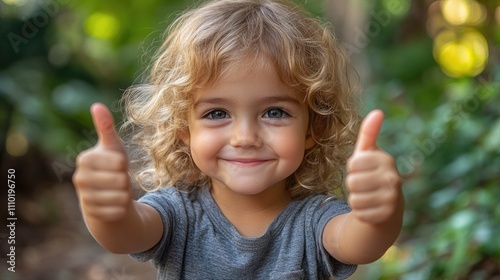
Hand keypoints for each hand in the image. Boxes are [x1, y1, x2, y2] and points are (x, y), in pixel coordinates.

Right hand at [72, 103, 131, 221]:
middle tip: (118, 180)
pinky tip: (116, 204)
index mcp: (85, 159)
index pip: (120, 162)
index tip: (117, 165)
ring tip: (117, 191)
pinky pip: (119, 211)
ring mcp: (85, 198)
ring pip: (121, 197)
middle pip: (121, 180)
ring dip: (125, 194)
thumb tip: (97, 105)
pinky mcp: (93, 214)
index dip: (125, 165)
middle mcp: (80, 178)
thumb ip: (106, 127)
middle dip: (126, 181)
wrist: (105, 196)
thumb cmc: (111, 166)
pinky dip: (123, 208)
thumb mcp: (112, 146)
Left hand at [346, 110, 401, 224]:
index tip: (362, 170)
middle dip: (353, 185)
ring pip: (354, 198)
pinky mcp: (386, 215)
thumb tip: (377, 111)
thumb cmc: (372, 175)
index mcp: (386, 160)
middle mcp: (393, 178)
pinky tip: (370, 209)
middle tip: (365, 186)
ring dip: (356, 199)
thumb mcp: (368, 154)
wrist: (387, 207)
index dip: (353, 168)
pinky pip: (359, 213)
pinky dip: (360, 212)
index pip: (353, 163)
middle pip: (352, 182)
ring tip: (367, 196)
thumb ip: (369, 134)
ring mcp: (391, 198)